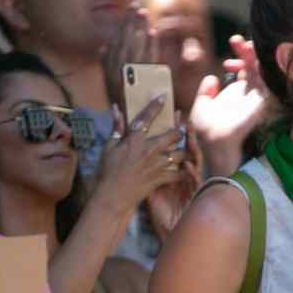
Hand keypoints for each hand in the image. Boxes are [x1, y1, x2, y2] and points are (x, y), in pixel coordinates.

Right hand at [91, 102, 183, 221]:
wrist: (112, 196)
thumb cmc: (108, 171)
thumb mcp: (109, 147)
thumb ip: (116, 127)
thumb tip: (116, 108)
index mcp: (134, 140)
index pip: (147, 118)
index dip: (156, 106)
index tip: (163, 96)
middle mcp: (149, 150)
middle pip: (173, 135)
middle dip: (179, 131)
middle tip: (180, 130)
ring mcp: (156, 165)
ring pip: (179, 154)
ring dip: (183, 151)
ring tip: (185, 150)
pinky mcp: (160, 178)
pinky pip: (178, 173)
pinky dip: (182, 172)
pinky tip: (184, 170)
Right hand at [102, 6, 159, 111]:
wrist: (131, 130)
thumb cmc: (123, 107)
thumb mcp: (109, 87)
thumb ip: (106, 66)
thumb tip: (103, 47)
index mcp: (110, 73)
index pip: (116, 44)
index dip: (122, 27)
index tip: (128, 11)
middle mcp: (118, 76)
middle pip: (124, 44)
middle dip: (130, 24)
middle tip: (136, 6)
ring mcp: (131, 81)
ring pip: (134, 50)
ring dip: (139, 31)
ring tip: (143, 14)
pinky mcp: (143, 86)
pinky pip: (146, 63)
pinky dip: (150, 48)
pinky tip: (152, 34)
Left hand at [145, 117, 201, 241]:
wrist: (168, 227)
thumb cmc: (161, 206)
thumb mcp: (153, 185)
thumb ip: (148, 168)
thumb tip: (136, 154)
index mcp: (174, 168)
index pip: (175, 145)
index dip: (176, 132)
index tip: (174, 116)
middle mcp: (185, 172)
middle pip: (188, 149)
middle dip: (187, 136)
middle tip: (185, 121)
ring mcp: (191, 183)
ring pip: (195, 163)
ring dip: (193, 151)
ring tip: (190, 139)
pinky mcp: (192, 195)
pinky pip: (194, 182)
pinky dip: (191, 174)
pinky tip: (188, 166)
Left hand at [189, 37, 270, 177]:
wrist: (215, 143)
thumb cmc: (207, 131)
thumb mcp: (201, 107)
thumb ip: (205, 93)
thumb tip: (212, 77)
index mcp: (238, 93)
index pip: (245, 68)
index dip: (241, 53)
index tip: (233, 41)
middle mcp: (251, 94)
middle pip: (257, 65)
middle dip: (249, 50)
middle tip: (237, 39)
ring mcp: (259, 97)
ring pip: (263, 69)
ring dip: (254, 54)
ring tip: (243, 44)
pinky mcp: (264, 101)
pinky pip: (268, 78)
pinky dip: (262, 64)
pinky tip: (252, 53)